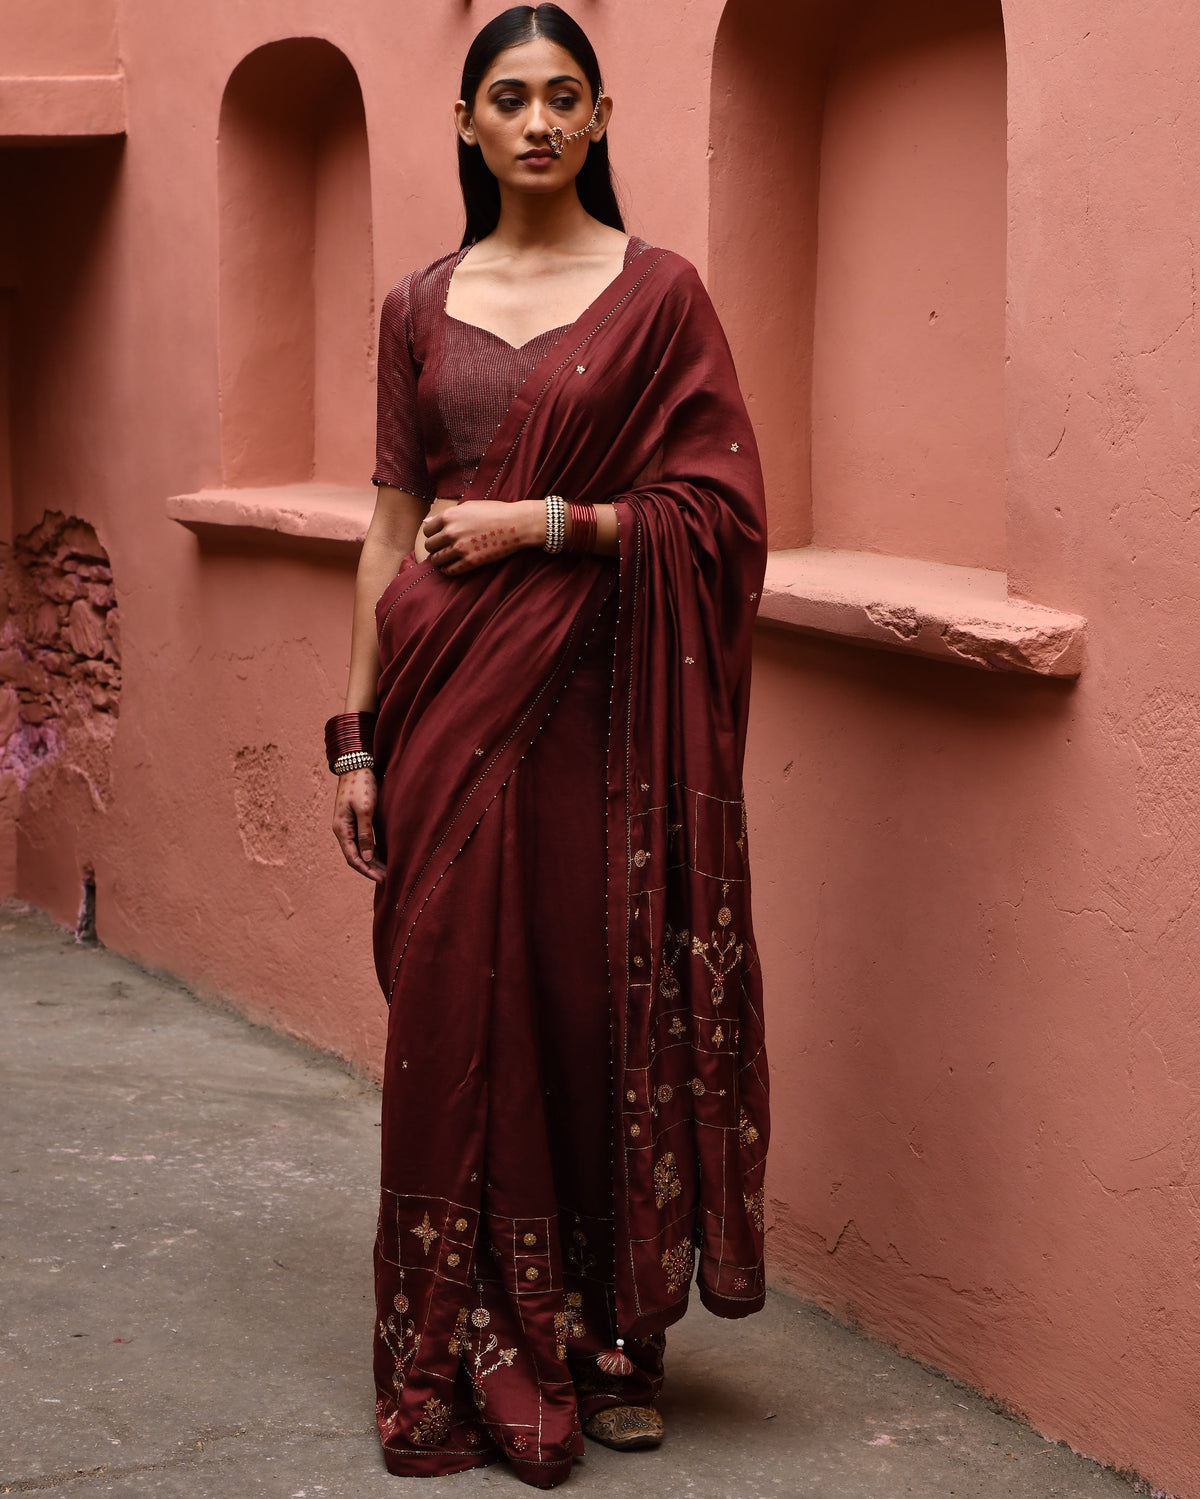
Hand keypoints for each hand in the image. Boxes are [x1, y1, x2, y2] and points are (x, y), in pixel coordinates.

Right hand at [331, 767, 384, 882]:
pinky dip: (373, 849)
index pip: (353, 858)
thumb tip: (367, 857)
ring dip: (373, 860)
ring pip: (360, 849)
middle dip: (371, 869)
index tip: (382, 879)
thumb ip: (365, 833)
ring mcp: (349, 825)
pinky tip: (385, 853)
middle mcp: (343, 829)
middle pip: (356, 856)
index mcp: (342, 829)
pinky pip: (363, 840)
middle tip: (388, 878)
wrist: (356, 764)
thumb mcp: (365, 810)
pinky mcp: (356, 819)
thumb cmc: (361, 785)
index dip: (367, 871)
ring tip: (388, 870)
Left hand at [422, 500, 542, 575]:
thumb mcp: (469, 506)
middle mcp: (451, 532)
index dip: (432, 534)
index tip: (438, 537)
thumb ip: (447, 515)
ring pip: (437, 560)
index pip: (427, 530)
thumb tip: (426, 523)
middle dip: (434, 548)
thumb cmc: (495, 512)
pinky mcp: (470, 561)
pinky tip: (451, 567)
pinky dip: (448, 570)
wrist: (516, 524)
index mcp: (450, 516)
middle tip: (442, 549)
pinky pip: (450, 570)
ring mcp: (460, 548)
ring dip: (439, 560)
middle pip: (430, 545)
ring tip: (445, 559)